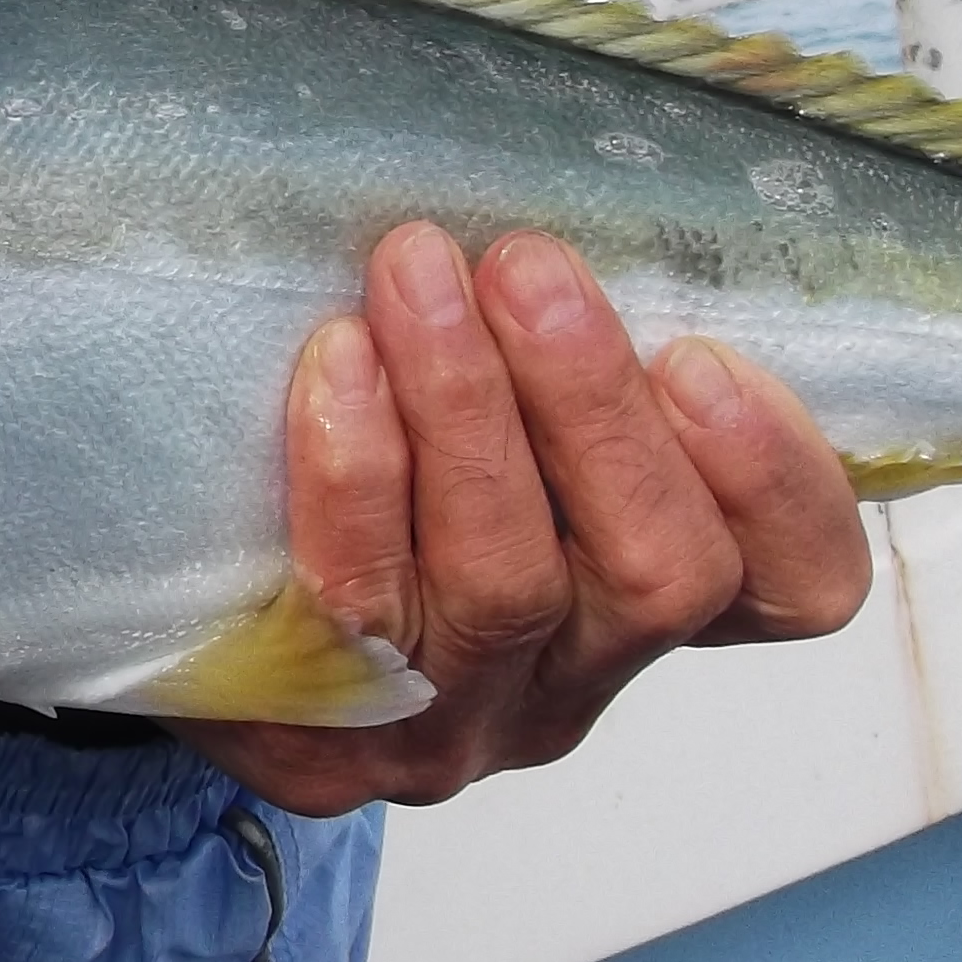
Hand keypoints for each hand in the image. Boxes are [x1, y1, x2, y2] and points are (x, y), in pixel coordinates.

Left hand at [173, 222, 871, 814]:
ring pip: (508, 585)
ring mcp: (455, 729)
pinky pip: (354, 620)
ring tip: (415, 277)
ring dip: (468, 412)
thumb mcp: (497, 399)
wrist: (165, 605)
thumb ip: (556, 346)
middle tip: (526, 265)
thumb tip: (576, 212)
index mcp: (649, 597)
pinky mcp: (327, 749)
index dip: (778, 478)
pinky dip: (355, 485)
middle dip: (594, 404)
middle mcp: (574, 681)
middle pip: (659, 574)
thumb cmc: (368, 463)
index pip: (797, 583)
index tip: (700, 354)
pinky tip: (336, 372)